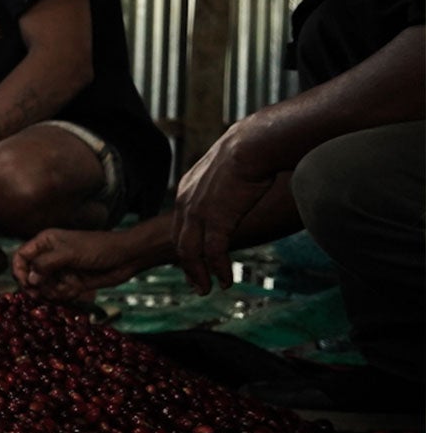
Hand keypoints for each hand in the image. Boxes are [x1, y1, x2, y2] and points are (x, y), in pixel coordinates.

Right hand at [13, 227, 151, 302]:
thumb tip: (30, 279)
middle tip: (41, 294)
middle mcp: (49, 256)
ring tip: (66, 287)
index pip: (21, 256)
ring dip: (52, 291)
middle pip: (29, 275)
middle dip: (36, 286)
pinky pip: (58, 293)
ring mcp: (60, 270)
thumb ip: (45, 264)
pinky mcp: (70, 282)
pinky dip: (65, 294)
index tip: (26, 283)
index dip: (19, 270)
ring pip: (43, 287)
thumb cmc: (97, 248)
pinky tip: (77, 289)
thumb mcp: (69, 253)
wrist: (125, 258)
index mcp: (45, 242)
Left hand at [173, 125, 273, 293]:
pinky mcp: (216, 219)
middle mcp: (186, 202)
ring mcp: (198, 212)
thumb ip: (223, 183)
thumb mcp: (225, 169)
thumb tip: (237, 187)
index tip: (193, 259)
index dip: (186, 245)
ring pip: (191, 252)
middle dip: (188, 265)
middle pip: (180, 242)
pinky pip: (213, 253)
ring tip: (207, 288)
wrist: (252, 144)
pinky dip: (218, 269)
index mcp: (187, 190)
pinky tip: (225, 280)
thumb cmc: (248, 151)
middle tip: (197, 282)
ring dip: (199, 273)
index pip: (180, 225)